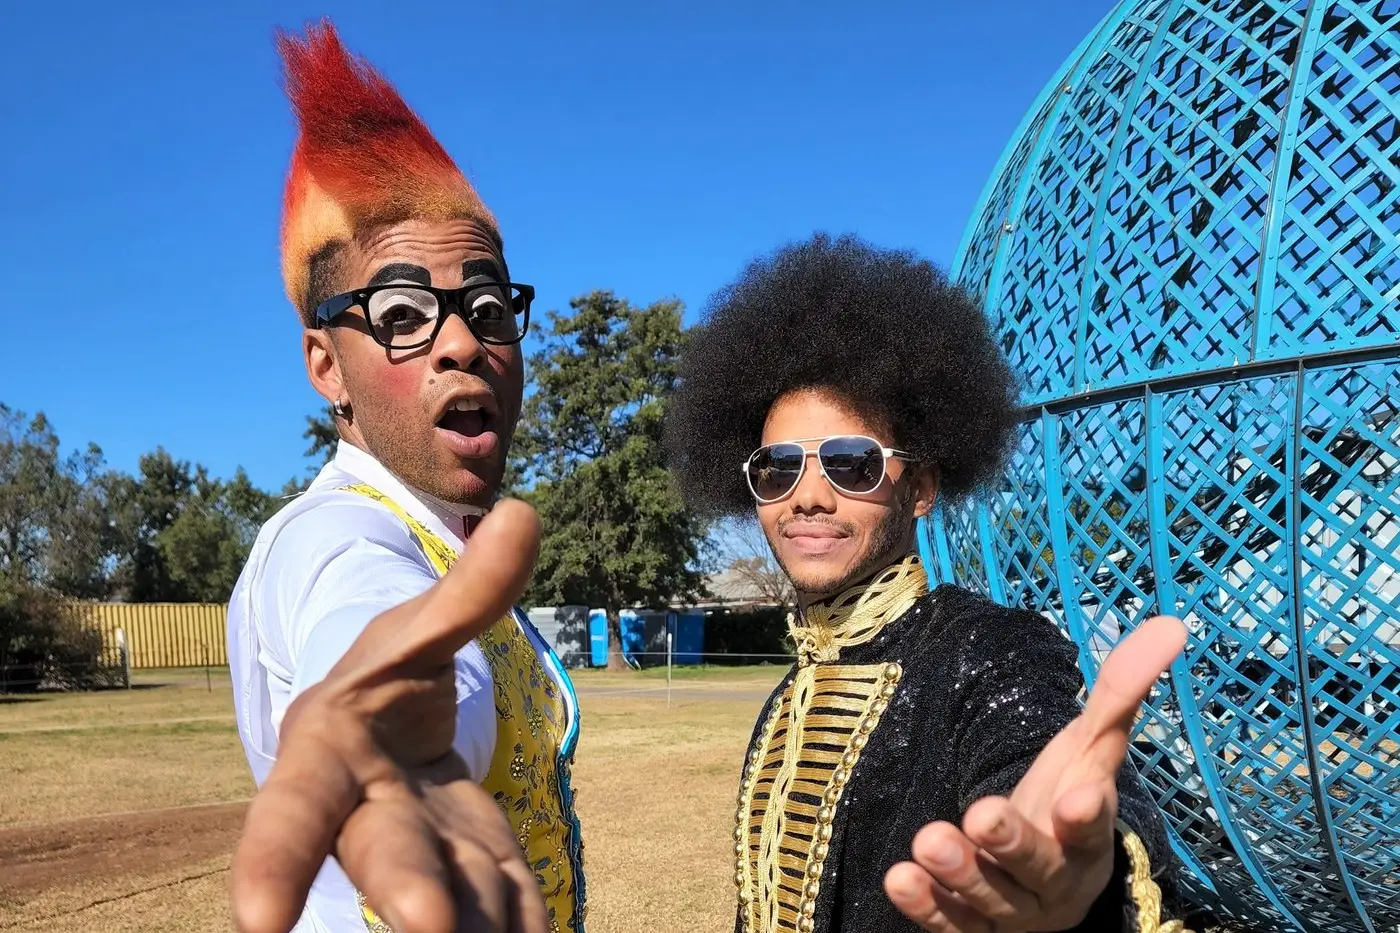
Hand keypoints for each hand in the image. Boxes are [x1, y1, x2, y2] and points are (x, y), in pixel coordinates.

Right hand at [230, 499, 548, 932]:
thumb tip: (523, 513)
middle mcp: (365, 820)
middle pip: (384, 860)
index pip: (292, 809)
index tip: (257, 920)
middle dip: (411, 897)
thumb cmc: (383, 679)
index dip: (271, 862)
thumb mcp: (415, 631)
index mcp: (327, 754)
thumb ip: (469, 589)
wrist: (391, 735)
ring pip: (458, 898)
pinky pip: (508, 902)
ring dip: (482, 923)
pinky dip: (528, 921)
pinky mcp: (477, 875)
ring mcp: (425, 858)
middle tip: (431, 931)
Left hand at [884, 615, 1185, 931]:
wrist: (1036, 880)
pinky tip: (900, 878)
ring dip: (959, 872)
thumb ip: (1121, 691)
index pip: (1094, 826)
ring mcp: (1014, 912)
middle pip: (1038, 866)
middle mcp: (1056, 882)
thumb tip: (1171, 623)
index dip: (1087, 813)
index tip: (1081, 792)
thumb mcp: (1090, 748)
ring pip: (990, 899)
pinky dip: (927, 906)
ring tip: (928, 839)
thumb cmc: (1065, 801)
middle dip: (1013, 843)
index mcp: (1090, 838)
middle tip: (984, 813)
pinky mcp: (971, 929)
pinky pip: (949, 925)